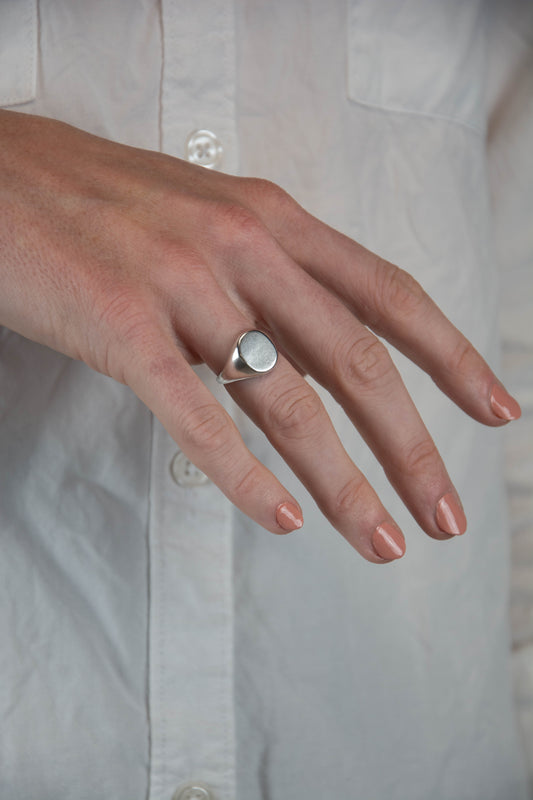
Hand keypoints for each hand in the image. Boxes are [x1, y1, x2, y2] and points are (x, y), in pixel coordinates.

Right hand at [0, 110, 519, 562]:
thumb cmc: (102, 199)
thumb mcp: (206, 217)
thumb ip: (268, 275)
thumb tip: (315, 349)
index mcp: (272, 218)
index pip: (390, 294)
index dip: (453, 357)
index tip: (497, 412)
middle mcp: (244, 246)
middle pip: (357, 363)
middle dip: (413, 448)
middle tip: (445, 515)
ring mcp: (182, 285)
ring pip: (287, 402)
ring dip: (341, 484)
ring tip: (378, 542)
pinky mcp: (119, 325)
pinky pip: (196, 414)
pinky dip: (242, 475)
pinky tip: (277, 519)